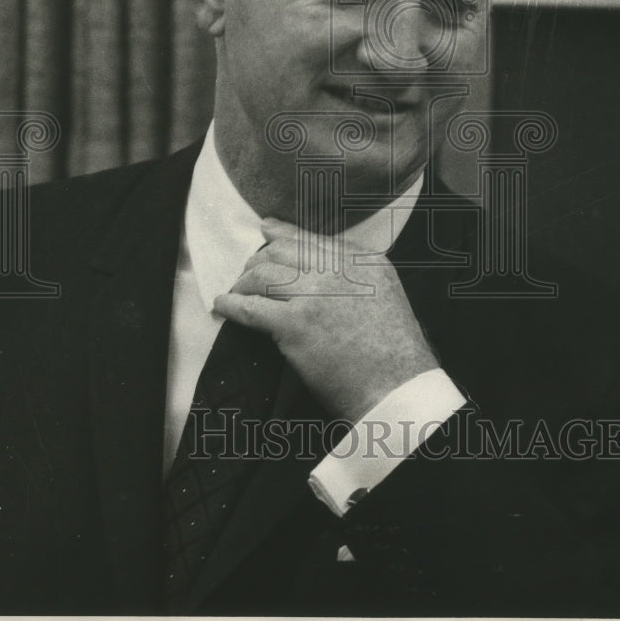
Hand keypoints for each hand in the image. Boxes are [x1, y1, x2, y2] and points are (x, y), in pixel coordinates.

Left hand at [213, 218, 439, 422]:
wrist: (396, 388)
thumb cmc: (393, 351)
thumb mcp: (384, 292)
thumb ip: (353, 272)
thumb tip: (316, 263)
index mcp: (362, 259)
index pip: (310, 238)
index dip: (281, 234)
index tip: (266, 232)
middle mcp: (337, 269)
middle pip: (282, 251)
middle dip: (259, 259)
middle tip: (247, 271)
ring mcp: (314, 295)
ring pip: (262, 275)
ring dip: (243, 282)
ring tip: (236, 291)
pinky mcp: (294, 325)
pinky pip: (251, 308)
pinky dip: (231, 305)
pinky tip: (223, 305)